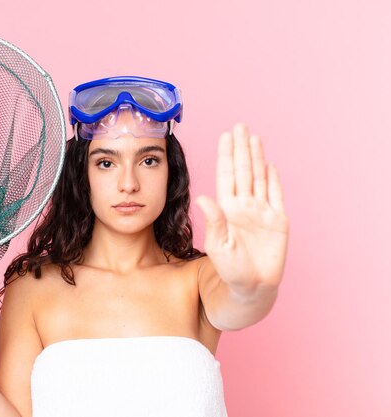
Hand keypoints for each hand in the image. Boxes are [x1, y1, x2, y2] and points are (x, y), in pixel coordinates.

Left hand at [195, 123, 288, 294]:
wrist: (251, 288)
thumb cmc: (230, 270)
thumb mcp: (218, 246)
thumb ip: (213, 221)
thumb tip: (202, 197)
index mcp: (227, 209)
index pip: (227, 176)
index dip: (227, 156)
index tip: (225, 136)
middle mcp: (243, 206)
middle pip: (243, 171)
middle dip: (241, 148)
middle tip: (239, 126)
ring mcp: (261, 211)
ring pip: (259, 178)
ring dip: (256, 158)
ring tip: (253, 137)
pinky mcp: (278, 221)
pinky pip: (275, 195)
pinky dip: (274, 179)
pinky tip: (270, 164)